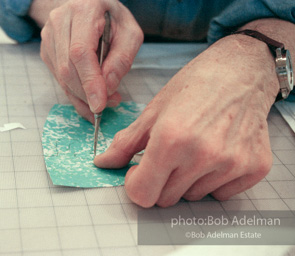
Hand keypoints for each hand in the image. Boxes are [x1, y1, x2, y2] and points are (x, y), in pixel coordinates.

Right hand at [39, 0, 142, 121]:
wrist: (87, 5)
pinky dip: (75, 93)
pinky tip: (89, 96)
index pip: (80, 52)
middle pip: (68, 68)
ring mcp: (49, 36)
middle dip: (88, 93)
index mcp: (83, 11)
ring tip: (103, 100)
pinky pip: (59, 79)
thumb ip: (122, 59)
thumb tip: (109, 87)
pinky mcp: (47, 50)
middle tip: (109, 103)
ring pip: (62, 77)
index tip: (99, 104)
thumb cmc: (111, 18)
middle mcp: (60, 21)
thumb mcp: (130, 33)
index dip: (89, 81)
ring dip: (82, 96)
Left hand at [94, 34, 278, 206]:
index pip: (142, 194)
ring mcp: (231, 163)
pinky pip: (222, 194)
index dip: (135, 184)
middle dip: (159, 182)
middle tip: (167, 156)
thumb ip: (125, 143)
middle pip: (166, 199)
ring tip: (195, 148)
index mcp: (171, 140)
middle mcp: (203, 155)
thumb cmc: (195, 85)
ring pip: (193, 196)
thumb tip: (104, 163)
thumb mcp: (153, 111)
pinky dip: (214, 180)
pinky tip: (217, 152)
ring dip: (187, 180)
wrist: (240, 71)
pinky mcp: (254, 167)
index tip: (139, 172)